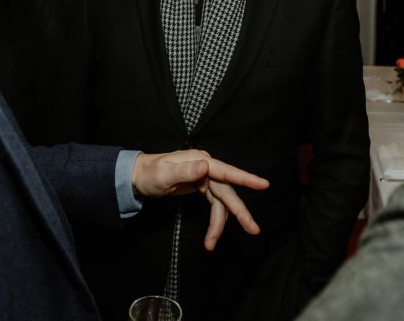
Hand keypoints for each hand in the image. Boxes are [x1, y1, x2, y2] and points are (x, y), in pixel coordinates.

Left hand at [132, 149, 268, 250]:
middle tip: (253, 229)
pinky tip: (211, 234)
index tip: (264, 184)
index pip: (226, 171)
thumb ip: (185, 171)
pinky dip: (214, 220)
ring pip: (221, 203)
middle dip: (239, 212)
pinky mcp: (202, 187)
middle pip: (227, 192)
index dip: (245, 178)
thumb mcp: (164, 174)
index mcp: (201, 161)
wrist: (139, 177)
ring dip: (219, 223)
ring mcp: (205, 178)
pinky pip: (215, 205)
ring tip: (211, 243)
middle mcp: (207, 168)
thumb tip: (205, 167)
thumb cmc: (150, 173)